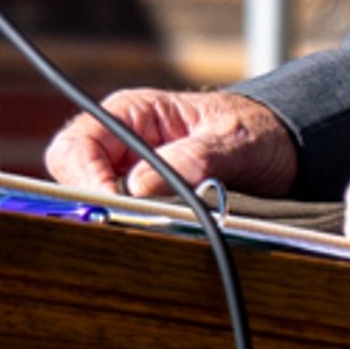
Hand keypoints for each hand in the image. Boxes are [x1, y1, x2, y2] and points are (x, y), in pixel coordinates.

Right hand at [42, 85, 302, 205]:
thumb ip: (195, 158)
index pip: (79, 144)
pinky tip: (143, 236)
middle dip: (86, 199)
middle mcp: (122, 140)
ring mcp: (127, 170)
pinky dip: (120, 226)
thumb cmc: (256, 133)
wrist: (280, 147)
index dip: (85, 178)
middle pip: (70, 171)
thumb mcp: (235, 141)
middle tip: (115, 225)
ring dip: (104, 215)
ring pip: (85, 196)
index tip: (108, 207)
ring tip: (137, 230)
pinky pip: (113, 213)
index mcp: (134, 112)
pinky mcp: (139, 197)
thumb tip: (141, 185)